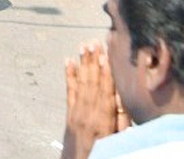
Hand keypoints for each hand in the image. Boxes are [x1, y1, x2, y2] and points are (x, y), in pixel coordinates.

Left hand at [63, 41, 124, 158]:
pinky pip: (69, 92)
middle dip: (93, 61)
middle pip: (92, 83)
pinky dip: (69, 75)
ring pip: (81, 84)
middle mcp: (88, 114)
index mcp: (103, 121)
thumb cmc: (104, 153)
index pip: (105, 91)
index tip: (105, 55)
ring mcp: (76, 114)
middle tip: (92, 42)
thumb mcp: (118, 139)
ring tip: (82, 46)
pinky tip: (68, 61)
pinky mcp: (69, 115)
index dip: (105, 72)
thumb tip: (120, 97)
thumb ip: (120, 120)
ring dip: (82, 63)